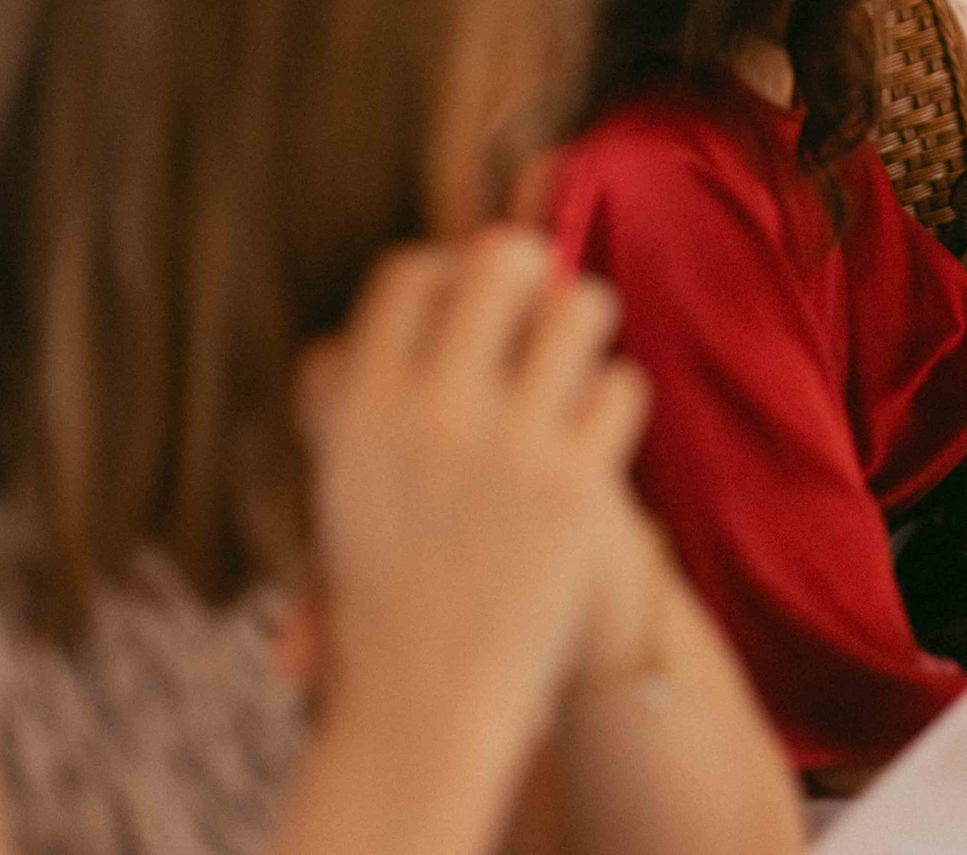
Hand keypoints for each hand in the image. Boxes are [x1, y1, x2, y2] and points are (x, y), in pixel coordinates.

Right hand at [295, 229, 650, 774]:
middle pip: (499, 262)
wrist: (426, 704)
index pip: (410, 273)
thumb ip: (373, 388)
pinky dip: (617, 402)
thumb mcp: (343, 483)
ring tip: (577, 359)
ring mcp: (505, 442)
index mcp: (358, 406)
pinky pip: (623, 384)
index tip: (472, 295)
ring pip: (579, 306)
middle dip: (529, 273)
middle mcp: (429, 409)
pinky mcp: (575, 482)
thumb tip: (435, 277)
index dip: (450, 269)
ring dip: (586, 323)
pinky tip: (598, 434)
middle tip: (538, 311)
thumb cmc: (388, 590)